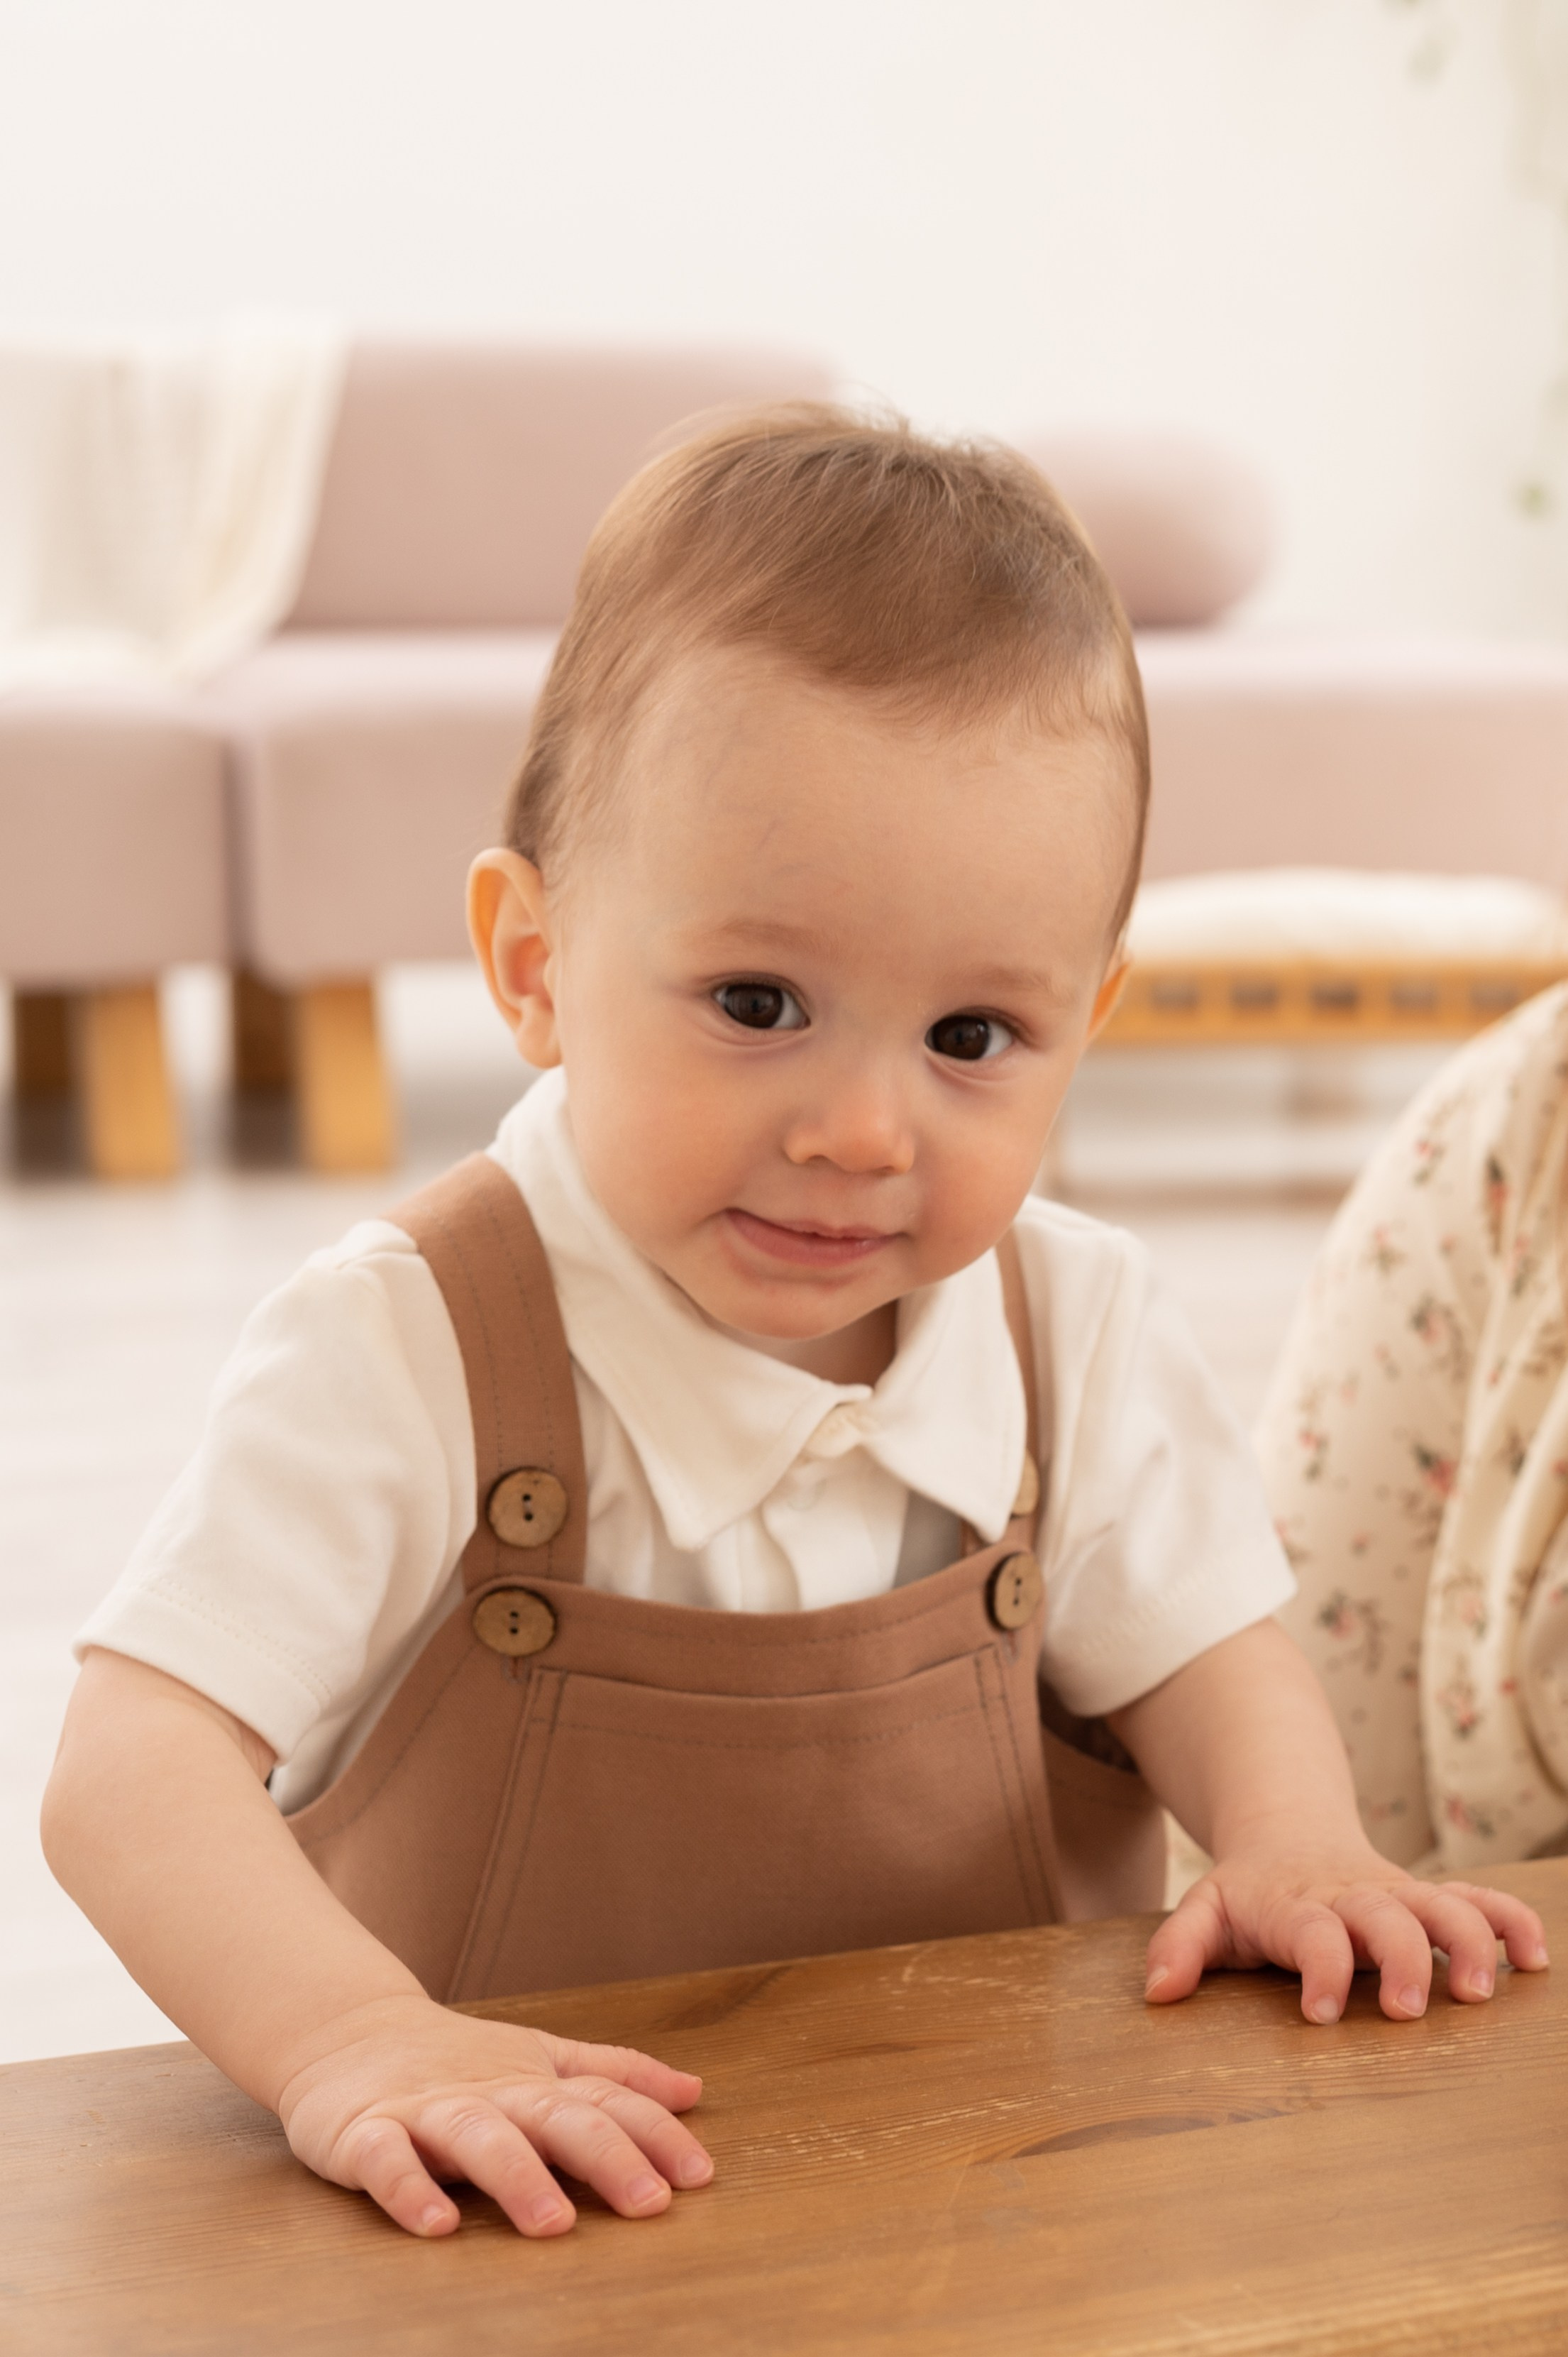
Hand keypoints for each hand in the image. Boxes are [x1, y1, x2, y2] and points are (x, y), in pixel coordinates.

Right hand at [277, 1991, 712, 2236]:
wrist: (344, 2031)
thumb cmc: (457, 2059)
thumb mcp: (540, 2058)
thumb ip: (612, 2076)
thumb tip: (693, 2091)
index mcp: (533, 2081)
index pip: (605, 2102)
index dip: (654, 2135)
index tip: (700, 2176)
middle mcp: (489, 2093)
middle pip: (553, 2118)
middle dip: (606, 2158)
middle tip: (651, 2204)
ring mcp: (427, 2111)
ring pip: (477, 2137)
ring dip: (517, 2177)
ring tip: (555, 2223)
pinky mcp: (366, 2132)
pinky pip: (387, 2161)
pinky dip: (410, 2190)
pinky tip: (438, 2225)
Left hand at [1143, 1839, 1549, 2025]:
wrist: (1288, 1833)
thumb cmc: (1249, 1893)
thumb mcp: (1205, 1910)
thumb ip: (1178, 1947)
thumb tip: (1157, 1992)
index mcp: (1297, 1905)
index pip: (1312, 1933)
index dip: (1320, 1969)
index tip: (1320, 2014)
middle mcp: (1355, 1897)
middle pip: (1387, 1917)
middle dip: (1401, 1958)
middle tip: (1408, 2009)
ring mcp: (1399, 1896)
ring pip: (1445, 1905)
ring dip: (1468, 1942)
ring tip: (1477, 1992)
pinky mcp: (1431, 1898)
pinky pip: (1481, 1900)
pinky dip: (1511, 1921)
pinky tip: (1534, 1959)